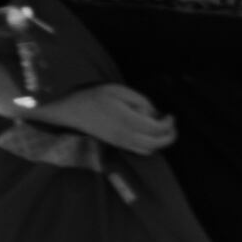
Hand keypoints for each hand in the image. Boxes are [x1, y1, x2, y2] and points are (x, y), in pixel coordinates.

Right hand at [28, 80, 171, 154]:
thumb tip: (154, 112)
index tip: (170, 115)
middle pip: (157, 144)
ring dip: (160, 141)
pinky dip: (149, 144)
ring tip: (160, 127)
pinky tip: (146, 132)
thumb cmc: (93, 97)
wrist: (70, 111)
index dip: (169, 124)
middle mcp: (126, 136)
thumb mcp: (117, 90)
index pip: (157, 129)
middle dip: (169, 136)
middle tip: (171, 124)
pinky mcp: (117, 145)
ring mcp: (121, 142)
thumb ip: (139, 100)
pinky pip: (139, 150)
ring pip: (149, 150)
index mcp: (127, 121)